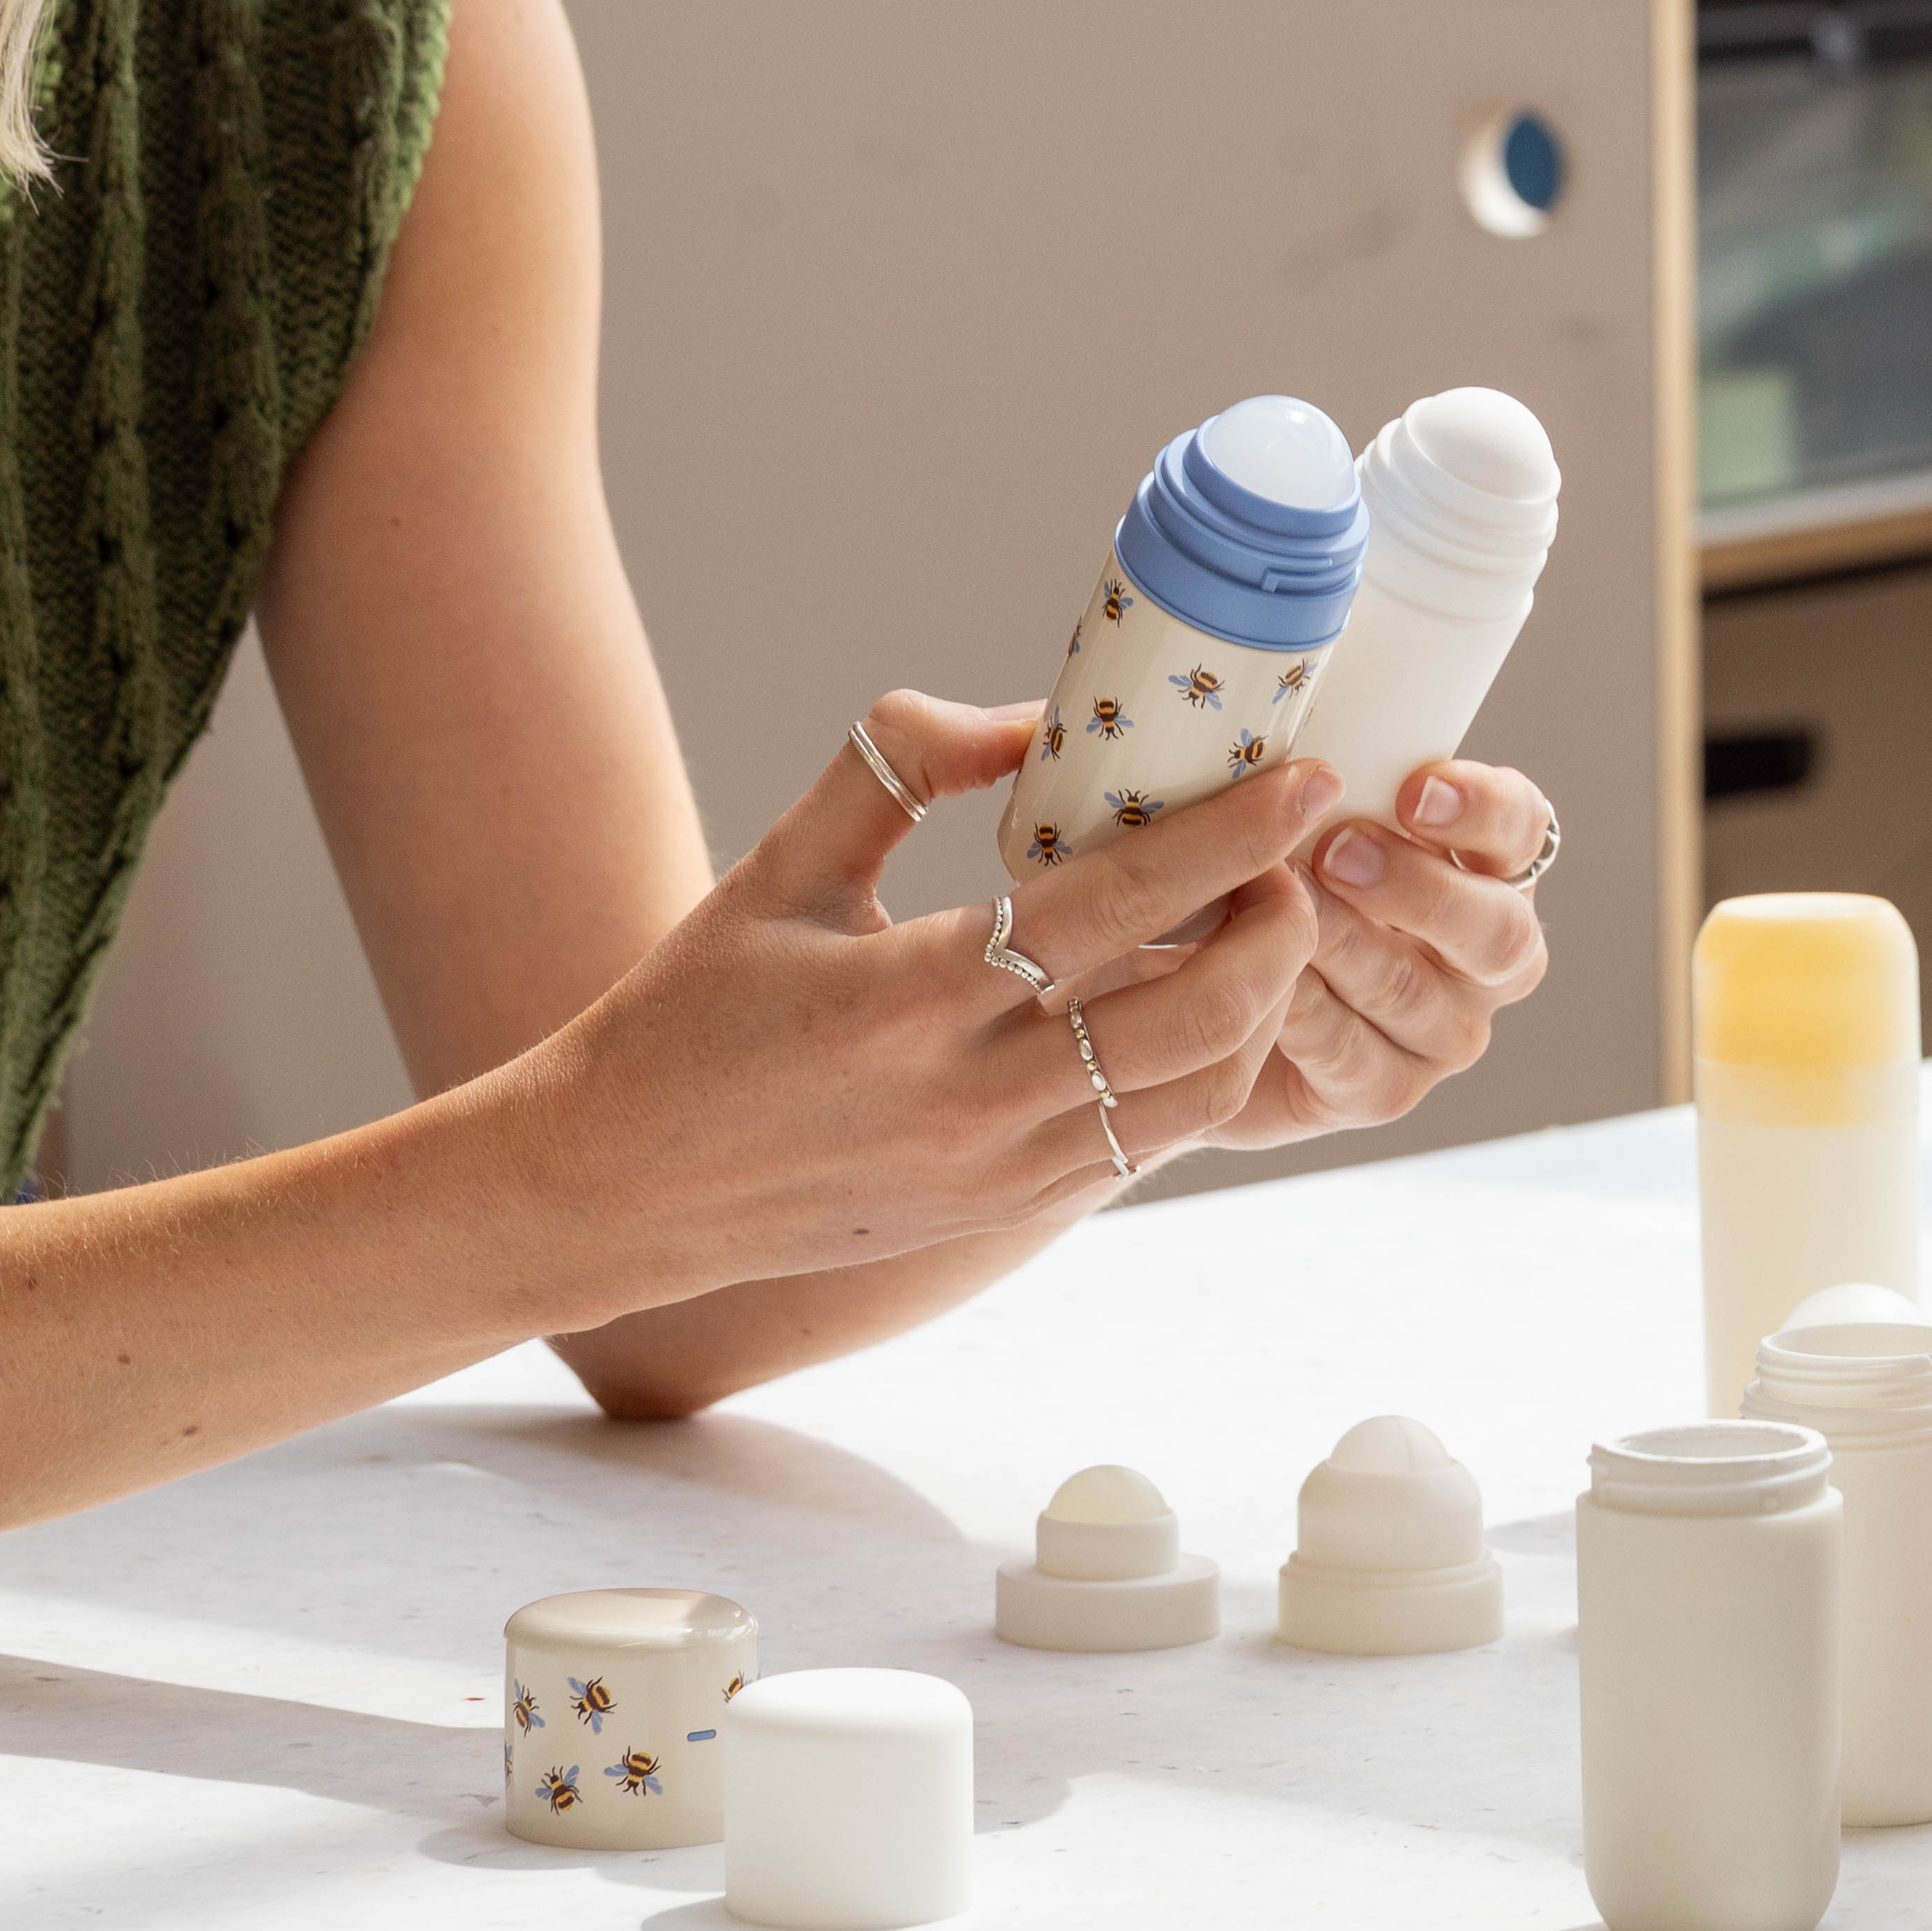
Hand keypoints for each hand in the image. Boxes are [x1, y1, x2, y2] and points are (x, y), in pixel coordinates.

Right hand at [509, 694, 1332, 1304]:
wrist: (623, 1186)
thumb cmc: (694, 1012)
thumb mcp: (781, 865)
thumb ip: (898, 764)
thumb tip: (1029, 717)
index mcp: (915, 994)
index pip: (1121, 902)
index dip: (1234, 836)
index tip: (1308, 779)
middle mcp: (975, 1094)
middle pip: (1205, 1012)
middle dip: (1283, 924)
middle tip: (1296, 857)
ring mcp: (1004, 1168)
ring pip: (1204, 1090)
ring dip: (1265, 1003)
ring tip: (1262, 927)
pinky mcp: (1012, 1213)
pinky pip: (1155, 1141)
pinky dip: (1208, 1069)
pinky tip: (1203, 1004)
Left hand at [1208, 758, 1551, 1149]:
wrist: (1209, 989)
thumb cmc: (1277, 879)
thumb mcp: (1307, 819)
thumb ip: (1331, 792)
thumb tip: (1301, 762)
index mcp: (1491, 870)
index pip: (1523, 830)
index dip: (1482, 809)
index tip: (1417, 789)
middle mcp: (1487, 956)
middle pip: (1495, 930)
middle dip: (1415, 889)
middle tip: (1338, 851)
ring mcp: (1446, 1031)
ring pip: (1412, 993)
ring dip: (1341, 943)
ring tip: (1278, 902)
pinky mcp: (1387, 1089)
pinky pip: (1354, 1057)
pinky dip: (1305, 1014)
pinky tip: (1263, 980)